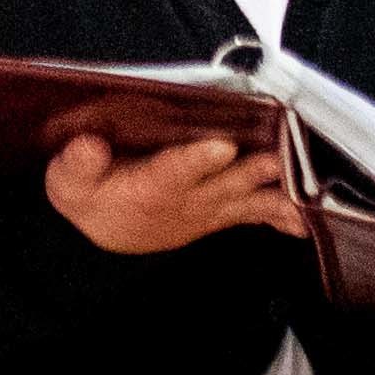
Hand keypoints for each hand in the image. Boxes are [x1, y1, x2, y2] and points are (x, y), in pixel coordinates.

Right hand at [45, 129, 301, 255]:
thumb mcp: (67, 181)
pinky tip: (307, 217)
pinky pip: (256, 213)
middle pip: (221, 184)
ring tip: (302, 186)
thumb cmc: (88, 195)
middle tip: (277, 156)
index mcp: (144, 189)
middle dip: (251, 170)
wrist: (107, 230)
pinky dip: (282, 215)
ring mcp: (207, 209)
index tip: (220, 146)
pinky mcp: (221, 211)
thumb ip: (77, 164)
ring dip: (273, 191)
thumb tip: (88, 144)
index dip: (195, 160)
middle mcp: (182, 202)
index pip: (171, 173)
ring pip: (245, 199)